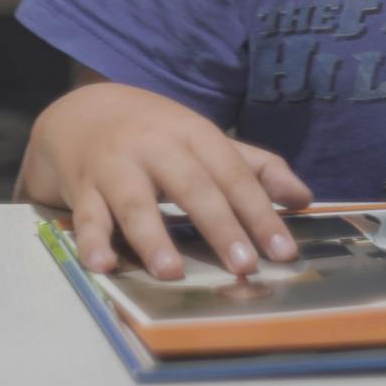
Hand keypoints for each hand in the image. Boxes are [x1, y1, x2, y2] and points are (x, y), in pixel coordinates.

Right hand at [17, 79, 311, 278]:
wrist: (81, 112)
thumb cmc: (155, 135)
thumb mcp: (205, 140)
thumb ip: (255, 167)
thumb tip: (304, 198)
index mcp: (193, 135)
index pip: (234, 175)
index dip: (260, 213)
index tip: (283, 252)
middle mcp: (155, 148)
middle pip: (192, 187)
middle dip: (219, 227)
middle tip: (244, 266)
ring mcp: (115, 167)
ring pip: (135, 203)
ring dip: (153, 237)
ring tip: (172, 273)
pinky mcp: (82, 188)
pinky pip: (86, 217)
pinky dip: (91, 241)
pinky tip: (103, 265)